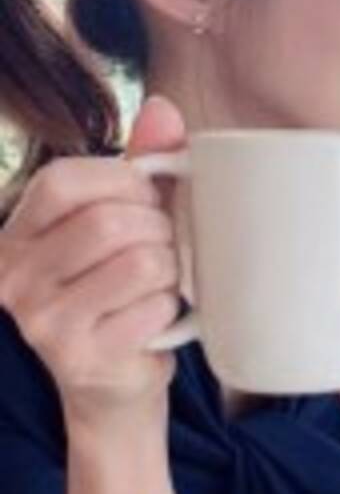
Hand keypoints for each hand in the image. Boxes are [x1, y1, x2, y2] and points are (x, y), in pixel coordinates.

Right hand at [0, 97, 187, 432]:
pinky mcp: (78, 356)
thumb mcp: (125, 220)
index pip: (63, 180)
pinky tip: (155, 318)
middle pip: (110, 223)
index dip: (122, 182)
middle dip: (157, 229)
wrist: (113, 385)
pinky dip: (169, 308)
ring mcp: (41, 320)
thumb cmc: (120, 290)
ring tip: (158, 282)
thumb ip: (142, 164)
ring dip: (168, 270)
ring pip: (139, 263)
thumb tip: (164, 108)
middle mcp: (14, 276)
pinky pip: (152, 308)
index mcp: (16, 233)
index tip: (147, 200)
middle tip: (162, 248)